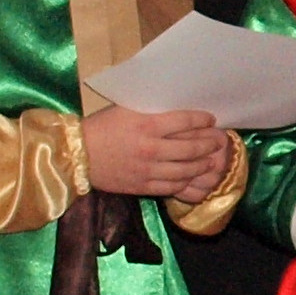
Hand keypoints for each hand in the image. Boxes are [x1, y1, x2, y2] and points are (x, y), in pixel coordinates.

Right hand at [85, 103, 230, 202]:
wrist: (77, 155)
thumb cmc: (101, 127)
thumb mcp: (126, 110)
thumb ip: (152, 111)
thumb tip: (177, 107)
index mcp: (146, 124)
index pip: (185, 121)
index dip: (202, 120)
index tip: (210, 119)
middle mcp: (151, 147)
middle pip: (192, 147)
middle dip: (209, 143)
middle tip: (218, 141)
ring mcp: (148, 169)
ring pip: (186, 170)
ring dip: (203, 165)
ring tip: (211, 160)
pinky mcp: (143, 186)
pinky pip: (172, 187)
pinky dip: (187, 182)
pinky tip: (193, 177)